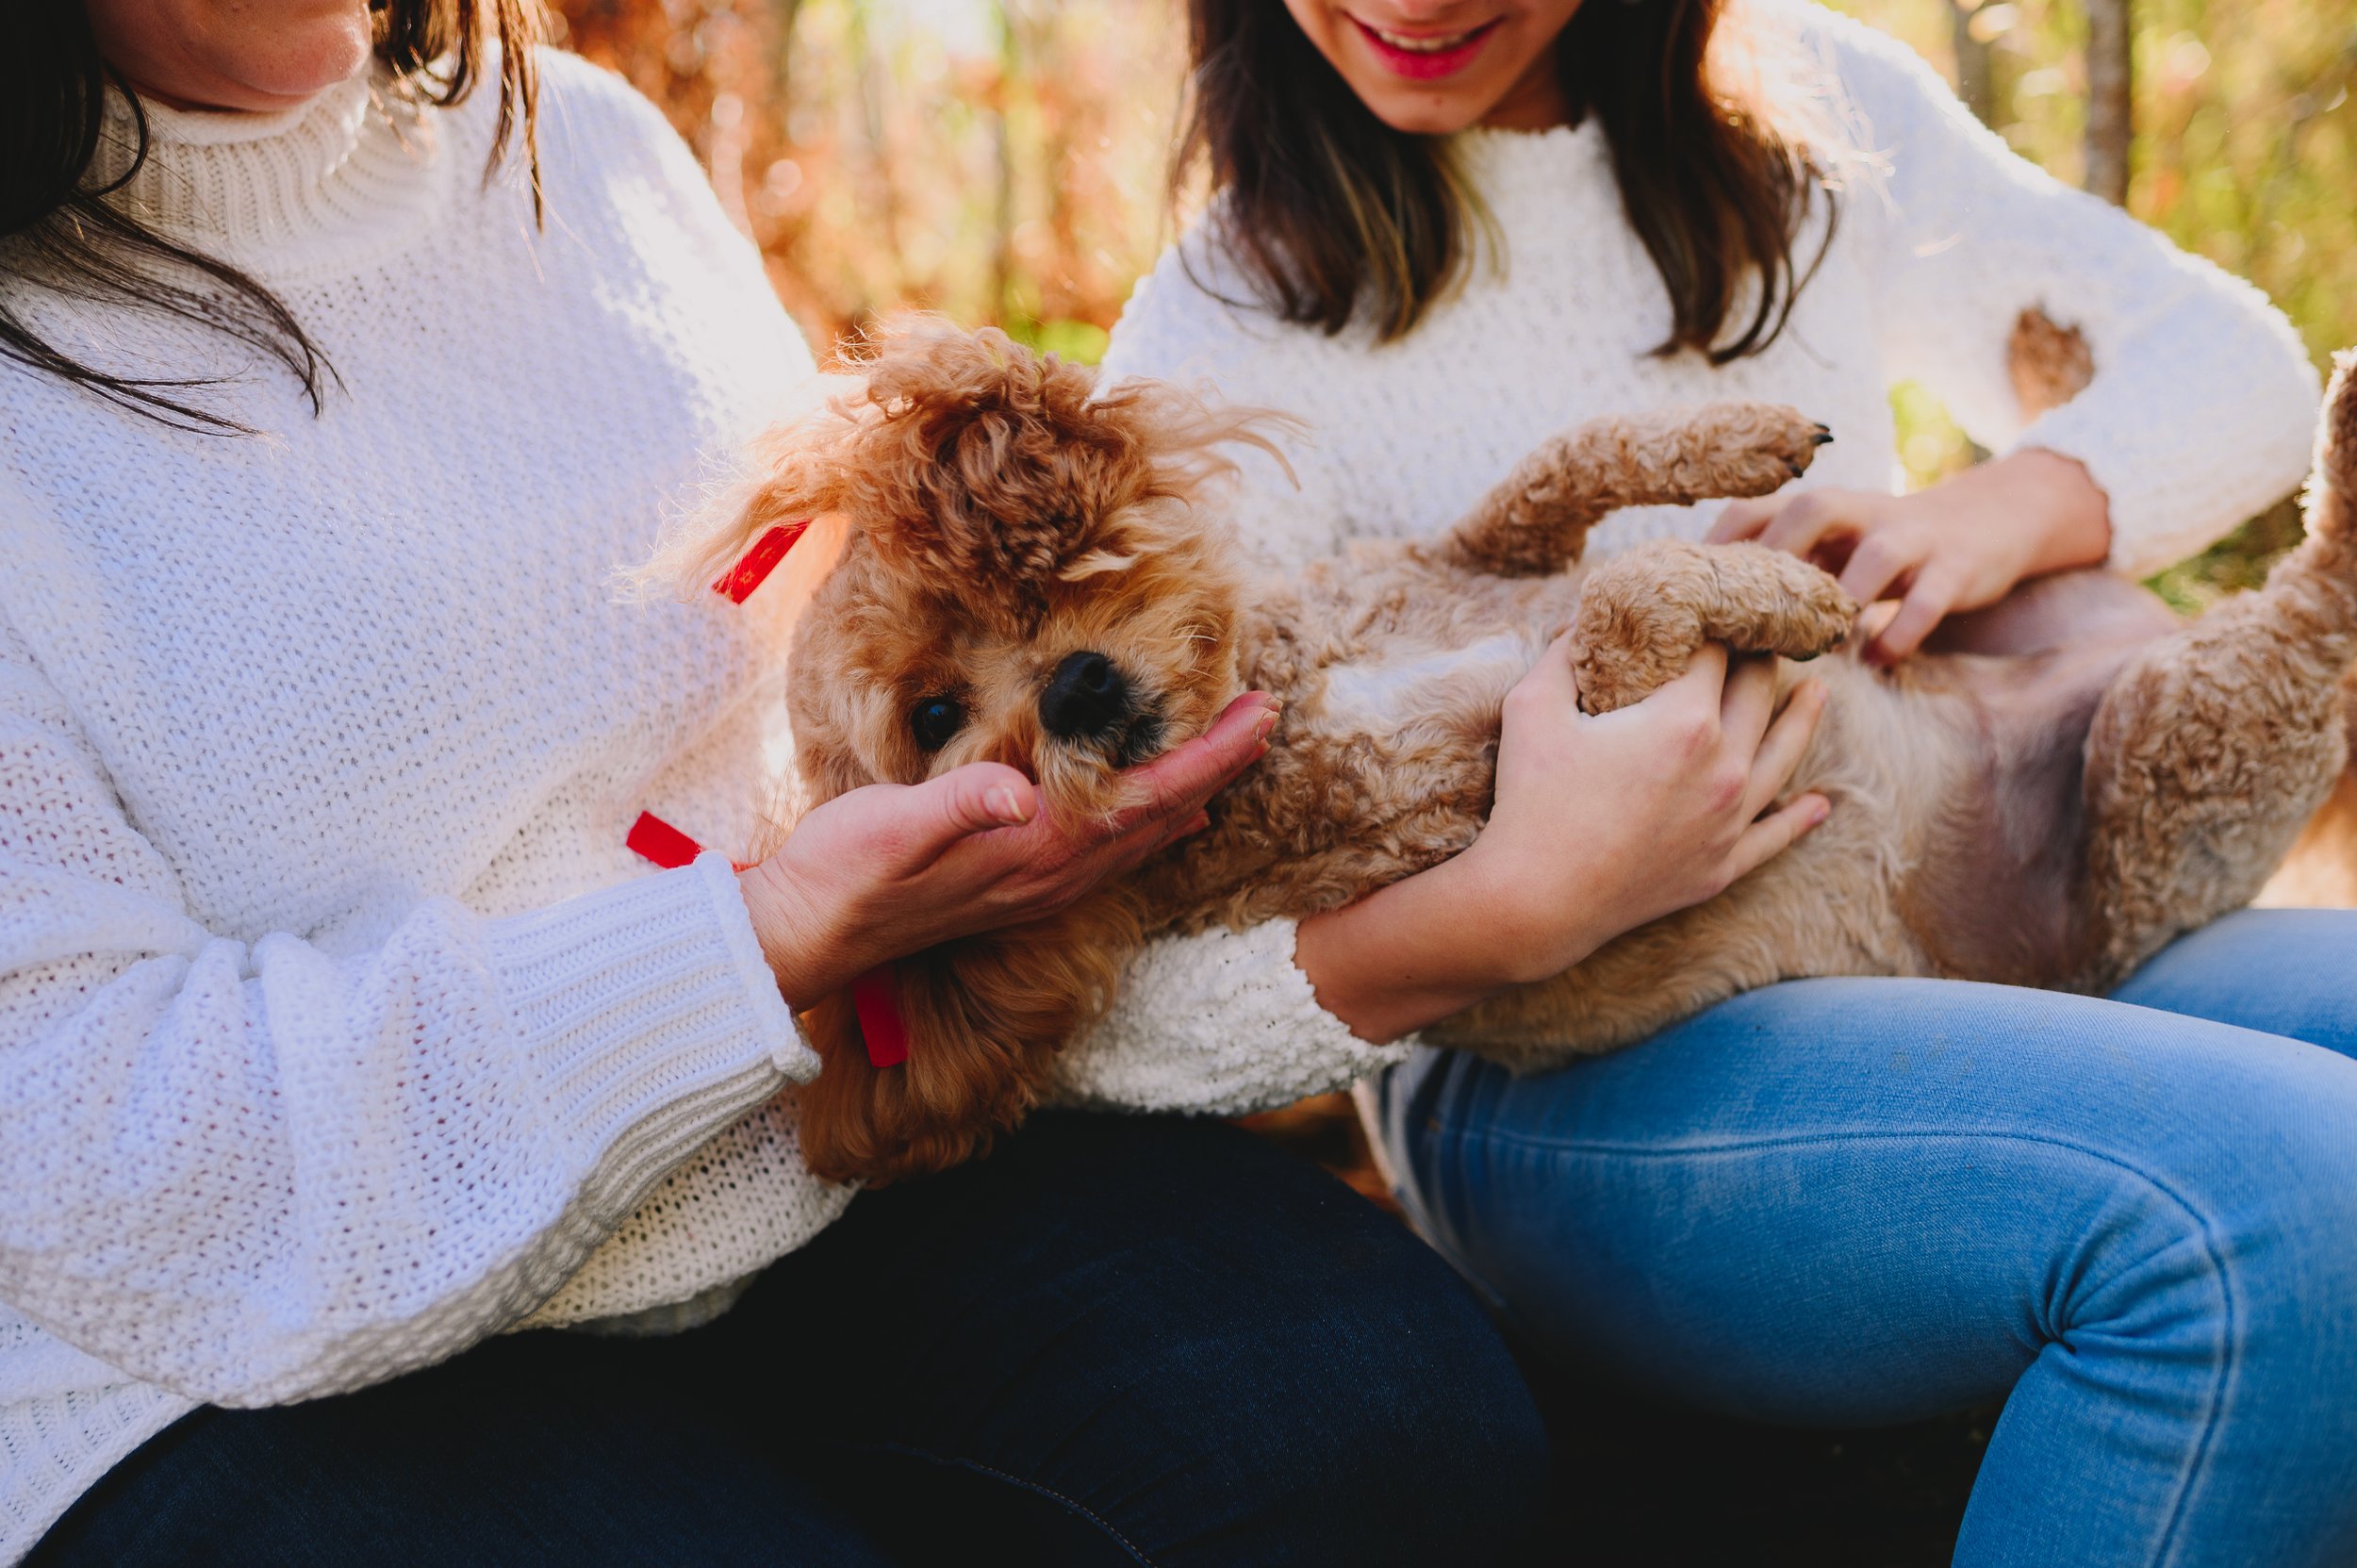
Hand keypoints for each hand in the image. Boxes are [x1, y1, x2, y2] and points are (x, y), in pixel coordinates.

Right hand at [740, 691, 1279, 1008]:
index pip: (1148, 798)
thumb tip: (1019, 793)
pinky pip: (1110, 850)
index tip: (1259, 715)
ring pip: (1142, 836)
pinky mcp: (1017, 883)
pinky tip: (1161, 813)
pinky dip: (1150, 820)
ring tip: (1229, 753)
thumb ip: (962, 805)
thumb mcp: (894, 825)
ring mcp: (1039, 885)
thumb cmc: (846, 872)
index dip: (1210, 756)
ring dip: (1191, 792)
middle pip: (1162, 817)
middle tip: (1265, 715)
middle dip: (1219, 766)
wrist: (806, 933)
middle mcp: (1053, 875)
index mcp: (1037, 851)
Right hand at [1295, 640, 1828, 1043]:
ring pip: (1784, 755)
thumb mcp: (1530, 708)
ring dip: (1803, 718)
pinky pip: (1774, 836)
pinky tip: (1818, 805)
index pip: (1714, 652)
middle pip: (1758, 692)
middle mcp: (1724, 765)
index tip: (1712, 608)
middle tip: (1759, 637)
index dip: (1711, 623)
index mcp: (1684, 719)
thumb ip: (1562, 655)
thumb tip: (1582, 623)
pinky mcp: (1722, 866)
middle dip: (1758, 657)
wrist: (1535, 902)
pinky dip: (1798, 818)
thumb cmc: (1529, 801)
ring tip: (1818, 693)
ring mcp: (1729, 820)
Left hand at [1709, 448, 2111, 662]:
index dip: (1716, 547)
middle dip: (1776, 559)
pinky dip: (1898, 632)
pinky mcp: (1956, 568)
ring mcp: (1913, 538)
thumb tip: (1697, 617)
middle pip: (1810, 510)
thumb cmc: (1882, 547)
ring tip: (1813, 644)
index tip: (1686, 598)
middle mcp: (1862, 512)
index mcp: (1819, 507)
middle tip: (1746, 617)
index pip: (1753, 508)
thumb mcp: (1828, 545)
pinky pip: (1926, 600)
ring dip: (1841, 600)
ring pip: (1875, 556)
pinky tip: (1874, 660)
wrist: (1989, 521)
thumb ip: (1776, 570)